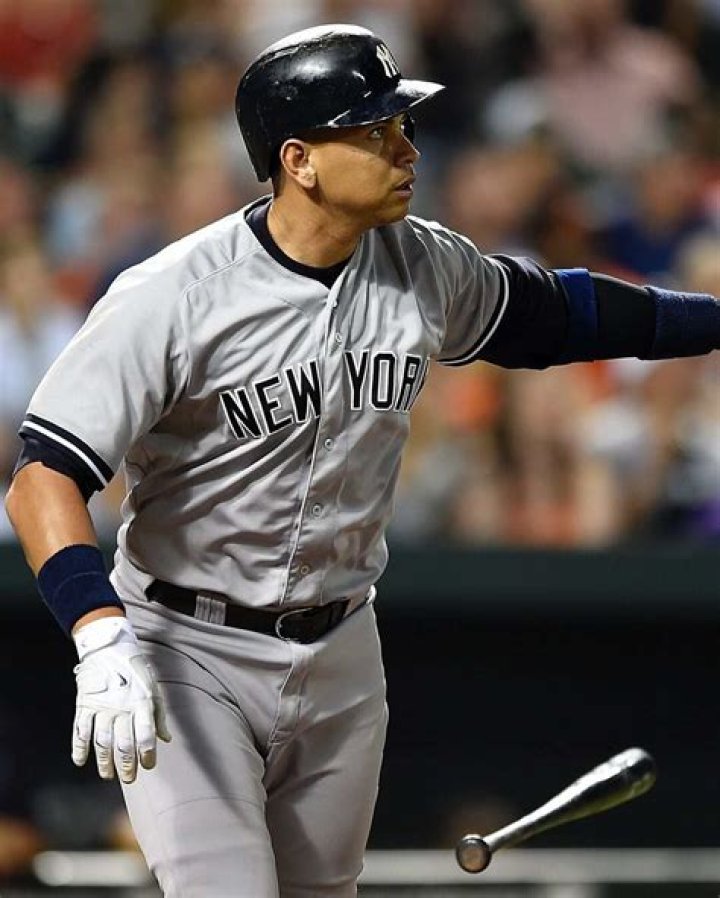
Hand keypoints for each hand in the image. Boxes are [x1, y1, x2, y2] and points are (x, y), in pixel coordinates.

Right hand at [72, 616, 170, 782]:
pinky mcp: (84, 705)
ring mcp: (101, 708)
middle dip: (127, 766)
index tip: (149, 766)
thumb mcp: (153, 689)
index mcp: (142, 704)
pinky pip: (80, 731)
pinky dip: (79, 748)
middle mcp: (122, 708)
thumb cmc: (136, 672)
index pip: (146, 736)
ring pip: (102, 742)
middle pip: (123, 744)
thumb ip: (160, 716)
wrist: (109, 650)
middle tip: (129, 779)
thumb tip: (166, 739)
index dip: (147, 754)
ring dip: (105, 762)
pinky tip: (81, 761)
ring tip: (108, 775)